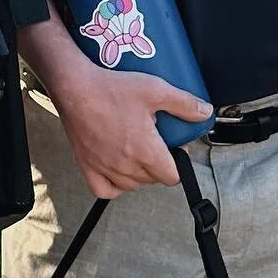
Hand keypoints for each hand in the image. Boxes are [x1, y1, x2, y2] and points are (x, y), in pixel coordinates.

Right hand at [49, 64, 211, 197]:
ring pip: (132, 185)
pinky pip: (104, 190)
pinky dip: (114, 186)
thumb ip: (183, 104)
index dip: (178, 163)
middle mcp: (126, 165)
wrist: (74, 86)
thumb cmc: (110, 88)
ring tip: (138, 153)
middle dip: (159, 166)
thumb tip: (204, 112)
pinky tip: (118, 172)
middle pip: (153, 180)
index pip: (172, 176)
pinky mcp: (87, 165)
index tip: (173, 148)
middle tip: (155, 143)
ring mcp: (105, 168)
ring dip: (139, 174)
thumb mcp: (155, 90)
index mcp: (146, 151)